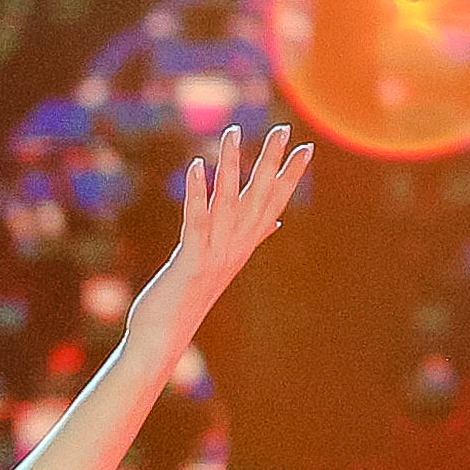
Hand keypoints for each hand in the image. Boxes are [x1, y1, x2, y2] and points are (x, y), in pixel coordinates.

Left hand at [127, 123, 310, 345]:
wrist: (163, 339)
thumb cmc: (187, 299)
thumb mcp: (220, 265)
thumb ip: (247, 240)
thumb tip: (274, 223)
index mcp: (242, 248)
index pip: (273, 206)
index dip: (290, 177)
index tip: (307, 149)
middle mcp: (234, 249)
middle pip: (258, 199)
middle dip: (272, 163)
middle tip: (285, 129)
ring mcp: (214, 255)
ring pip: (227, 204)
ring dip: (230, 167)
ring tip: (234, 133)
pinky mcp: (189, 262)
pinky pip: (195, 222)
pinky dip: (195, 194)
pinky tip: (194, 166)